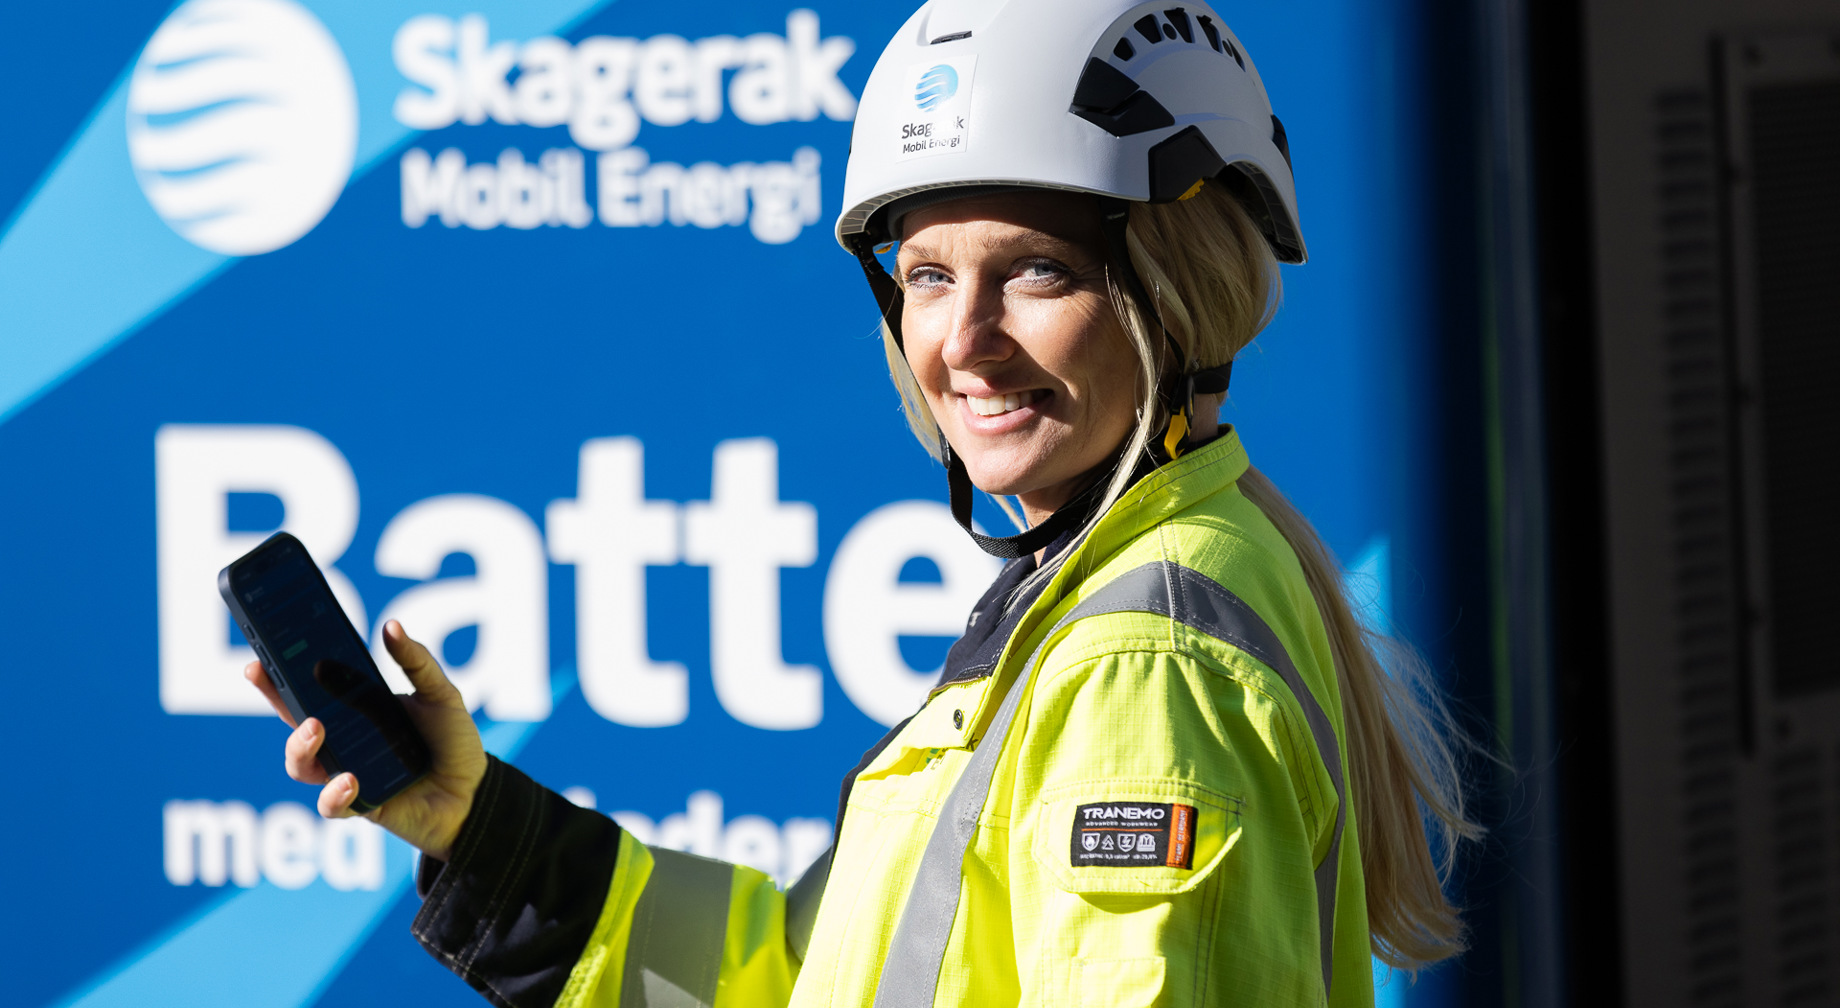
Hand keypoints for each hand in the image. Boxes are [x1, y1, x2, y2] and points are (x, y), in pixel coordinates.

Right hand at [245, 620, 486, 862]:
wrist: (475, 793)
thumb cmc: (453, 741)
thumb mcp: (440, 695)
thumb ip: (416, 663)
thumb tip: (391, 626)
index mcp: (355, 711)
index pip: (309, 691)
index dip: (279, 677)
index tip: (258, 660)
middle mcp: (343, 742)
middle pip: (294, 723)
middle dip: (277, 702)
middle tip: (277, 681)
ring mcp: (346, 773)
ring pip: (301, 765)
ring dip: (300, 747)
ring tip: (318, 730)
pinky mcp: (359, 805)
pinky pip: (331, 805)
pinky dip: (334, 793)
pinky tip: (350, 780)